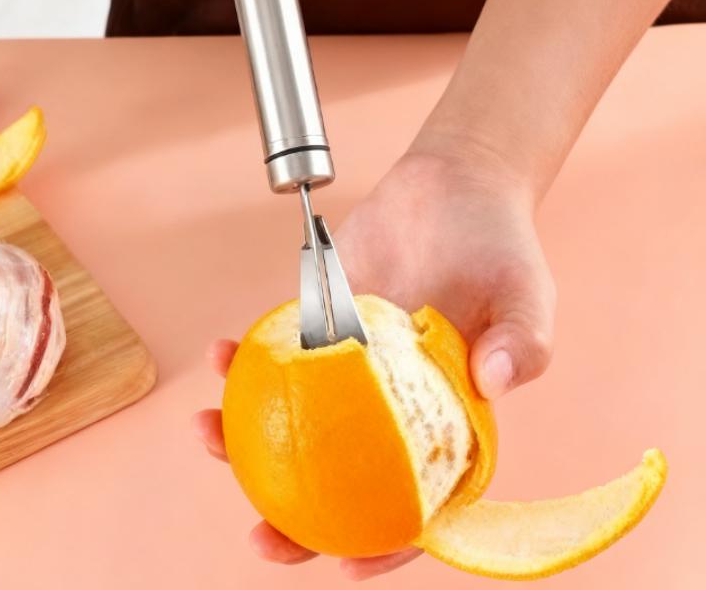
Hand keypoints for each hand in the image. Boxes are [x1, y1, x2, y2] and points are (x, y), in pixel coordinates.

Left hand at [193, 147, 555, 579]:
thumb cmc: (497, 240)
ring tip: (208, 430)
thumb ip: (522, 340)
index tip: (345, 566)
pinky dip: (244, 361)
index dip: (389, 544)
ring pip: (297, 421)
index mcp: (448, 412)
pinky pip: (278, 355)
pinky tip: (223, 354)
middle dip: (298, 517)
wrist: (452, 182)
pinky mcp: (321, 324)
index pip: (422, 497)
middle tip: (259, 531)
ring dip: (246, 438)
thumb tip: (494, 384)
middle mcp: (393, 400)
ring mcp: (352, 365)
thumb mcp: (526, 290)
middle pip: (344, 476)